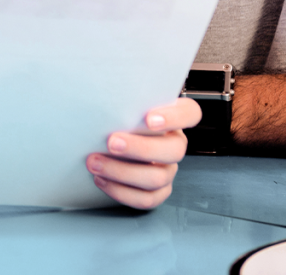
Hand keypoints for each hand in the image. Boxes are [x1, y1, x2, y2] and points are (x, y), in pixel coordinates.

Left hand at [86, 97, 200, 208]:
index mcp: (173, 116)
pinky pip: (146, 199)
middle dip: (140, 148)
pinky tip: (101, 179)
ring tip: (95, 162)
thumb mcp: (123, 99)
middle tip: (111, 142)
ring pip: (157, 177)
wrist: (108, 138)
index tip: (148, 118)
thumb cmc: (117, 113)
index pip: (190, 113)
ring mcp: (168, 168)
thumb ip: (123, 96)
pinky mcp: (158, 190)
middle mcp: (174, 143)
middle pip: (174, 150)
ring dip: (122, 172)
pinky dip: (121, 191)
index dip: (174, 117)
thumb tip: (103, 86)